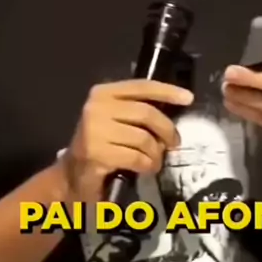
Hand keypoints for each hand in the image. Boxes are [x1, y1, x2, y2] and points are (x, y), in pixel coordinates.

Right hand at [60, 80, 193, 200]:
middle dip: (167, 130)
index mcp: (102, 93)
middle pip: (147, 113)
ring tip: (155, 160)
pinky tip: (146, 168)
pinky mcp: (97, 152)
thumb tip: (174, 107)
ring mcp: (94, 129)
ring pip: (144, 138)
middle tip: (173, 144)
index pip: (141, 86)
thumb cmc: (101, 144)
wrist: (73, 174)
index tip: (188, 98)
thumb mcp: (116, 119)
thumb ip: (137, 109)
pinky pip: (137, 157)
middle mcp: (96, 107)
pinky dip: (147, 165)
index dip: (167, 91)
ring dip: (156, 153)